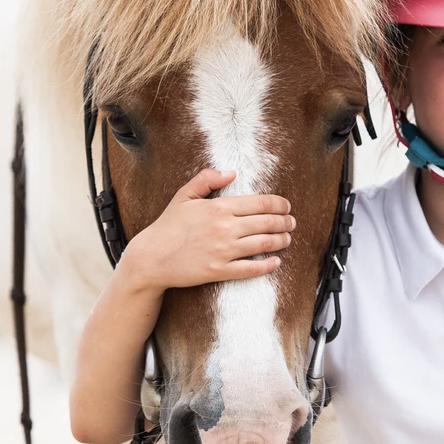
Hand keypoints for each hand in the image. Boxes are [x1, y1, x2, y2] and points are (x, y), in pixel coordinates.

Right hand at [116, 169, 294, 292]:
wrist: (151, 257)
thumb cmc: (168, 226)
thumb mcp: (184, 196)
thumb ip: (206, 180)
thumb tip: (231, 173)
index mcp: (219, 207)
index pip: (261, 203)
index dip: (280, 204)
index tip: (286, 207)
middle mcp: (225, 228)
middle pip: (267, 223)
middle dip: (285, 222)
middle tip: (291, 223)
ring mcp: (223, 251)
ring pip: (264, 244)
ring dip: (281, 241)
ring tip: (287, 239)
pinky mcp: (219, 271)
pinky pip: (251, 269)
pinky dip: (267, 265)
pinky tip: (275, 262)